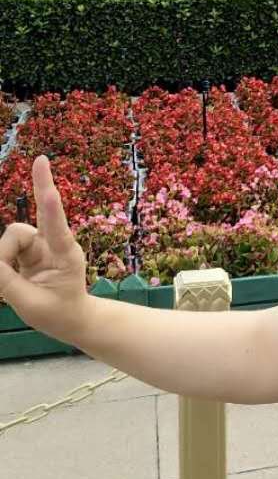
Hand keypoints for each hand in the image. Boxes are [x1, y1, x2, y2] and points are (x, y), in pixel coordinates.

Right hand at [0, 155, 89, 341]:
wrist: (70, 317)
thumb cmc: (56, 313)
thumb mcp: (30, 303)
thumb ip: (6, 282)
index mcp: (66, 256)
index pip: (57, 231)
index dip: (51, 211)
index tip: (50, 193)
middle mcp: (56, 244)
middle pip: (40, 214)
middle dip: (42, 184)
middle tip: (41, 162)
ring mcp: (43, 244)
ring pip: (13, 237)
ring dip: (2, 255)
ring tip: (8, 283)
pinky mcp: (30, 249)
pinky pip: (8, 246)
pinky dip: (2, 257)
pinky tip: (10, 271)